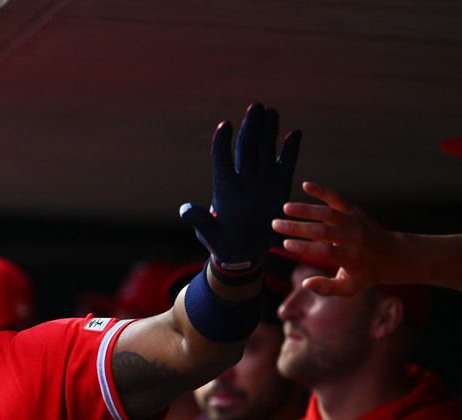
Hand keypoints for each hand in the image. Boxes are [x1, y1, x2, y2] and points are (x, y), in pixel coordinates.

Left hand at [181, 102, 301, 274]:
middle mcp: (243, 179)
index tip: (224, 126)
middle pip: (246, 147)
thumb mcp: (208, 234)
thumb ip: (200, 220)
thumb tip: (185, 209)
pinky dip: (290, 150)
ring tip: (271, 111)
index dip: (222, 142)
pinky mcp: (278, 188)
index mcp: (224, 186)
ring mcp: (261, 181)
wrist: (242, 253)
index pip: (221, 158)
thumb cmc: (221, 244)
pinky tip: (294, 133)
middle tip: (256, 106)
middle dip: (251, 126)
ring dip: (268, 131)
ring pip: (265, 150)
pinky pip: (285, 165)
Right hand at [273, 181, 400, 295]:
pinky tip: (305, 185)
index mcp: (352, 258)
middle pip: (322, 230)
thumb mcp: (349, 288)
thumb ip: (326, 288)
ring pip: (328, 213)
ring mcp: (355, 222)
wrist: (393, 255)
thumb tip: (305, 284)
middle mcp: (354, 238)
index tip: (285, 244)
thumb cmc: (365, 274)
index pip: (324, 251)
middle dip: (297, 227)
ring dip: (305, 209)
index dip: (304, 247)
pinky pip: (338, 199)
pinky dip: (322, 191)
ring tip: (285, 208)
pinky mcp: (355, 211)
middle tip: (276, 224)